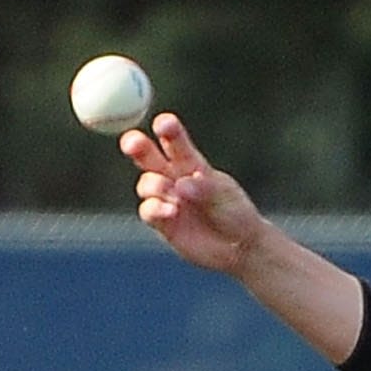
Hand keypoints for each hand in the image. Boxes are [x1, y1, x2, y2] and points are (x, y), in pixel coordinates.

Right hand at [125, 113, 264, 273]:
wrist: (239, 247)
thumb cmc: (236, 214)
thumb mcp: (225, 198)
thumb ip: (204, 189)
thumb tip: (180, 184)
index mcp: (192, 163)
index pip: (175, 142)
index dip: (167, 130)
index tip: (164, 123)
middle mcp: (174, 178)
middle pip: (148, 156)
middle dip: (137, 146)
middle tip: (132, 142)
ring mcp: (166, 200)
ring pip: (146, 184)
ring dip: (154, 185)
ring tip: (170, 192)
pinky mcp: (162, 223)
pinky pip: (149, 211)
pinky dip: (155, 209)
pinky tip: (171, 212)